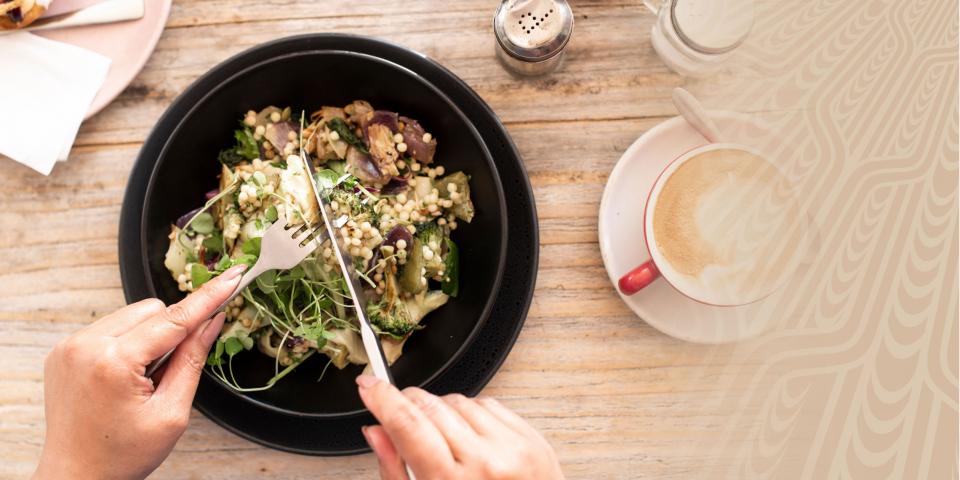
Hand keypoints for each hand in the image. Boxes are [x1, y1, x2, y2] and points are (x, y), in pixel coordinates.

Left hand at [33, 265, 244, 479]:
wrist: (76, 476)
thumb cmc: (121, 455)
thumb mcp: (171, 412)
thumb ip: (193, 360)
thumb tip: (212, 322)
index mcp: (114, 363)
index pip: (175, 319)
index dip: (209, 297)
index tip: (232, 277)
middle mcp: (86, 346)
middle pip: (153, 309)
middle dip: (172, 331)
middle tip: (169, 372)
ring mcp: (70, 346)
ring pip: (132, 314)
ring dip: (149, 335)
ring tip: (142, 379)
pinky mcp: (64, 349)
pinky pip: (110, 326)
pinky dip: (127, 341)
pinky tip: (124, 376)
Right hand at [357, 375, 563, 479]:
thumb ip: (396, 470)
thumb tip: (376, 431)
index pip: (408, 424)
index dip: (382, 398)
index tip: (369, 384)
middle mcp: (484, 462)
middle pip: (429, 406)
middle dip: (407, 402)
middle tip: (400, 413)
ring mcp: (510, 447)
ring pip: (456, 399)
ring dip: (440, 410)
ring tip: (444, 440)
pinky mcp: (528, 436)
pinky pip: (486, 402)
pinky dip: (471, 413)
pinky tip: (470, 436)